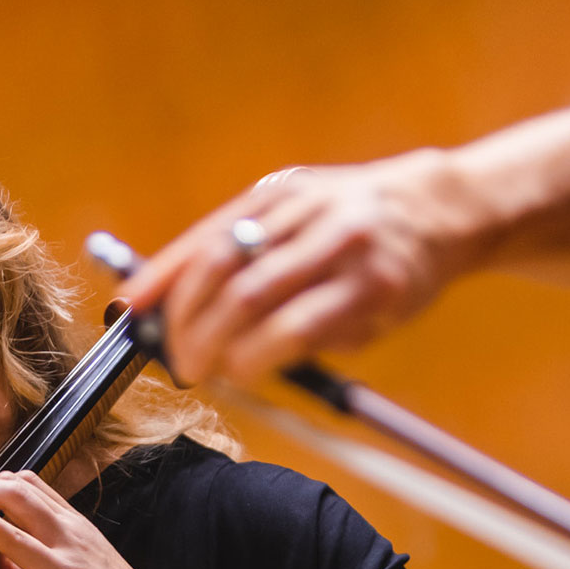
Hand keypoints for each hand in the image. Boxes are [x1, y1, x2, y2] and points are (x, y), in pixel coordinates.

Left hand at [119, 150, 481, 384]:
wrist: (441, 209)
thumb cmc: (352, 225)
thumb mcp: (294, 216)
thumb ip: (240, 253)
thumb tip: (170, 308)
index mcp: (276, 197)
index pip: (203, 242)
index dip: (160, 281)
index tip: (128, 313)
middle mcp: (305, 214)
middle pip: (224, 277)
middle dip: (190, 328)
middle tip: (182, 362)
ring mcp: (341, 248)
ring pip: (257, 305)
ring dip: (224, 349)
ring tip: (216, 371)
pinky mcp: (373, 287)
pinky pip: (303, 329)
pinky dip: (267, 355)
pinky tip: (257, 367)